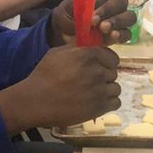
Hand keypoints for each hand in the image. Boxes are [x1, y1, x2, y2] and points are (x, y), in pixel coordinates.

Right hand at [0, 46, 120, 132]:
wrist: (37, 100)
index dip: (106, 63)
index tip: (99, 68)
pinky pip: (116, 102)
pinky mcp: (99, 107)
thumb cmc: (44, 75)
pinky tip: (97, 103)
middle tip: (91, 83)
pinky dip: (109, 103)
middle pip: (114, 73)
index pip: (112, 57)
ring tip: (93, 94)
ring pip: (116, 88)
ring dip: (107, 91)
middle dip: (104, 77)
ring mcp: (100, 90)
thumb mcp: (58, 53)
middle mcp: (97, 71)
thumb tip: (91, 45)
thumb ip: (78, 49)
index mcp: (88, 55)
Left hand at [51, 0, 135, 43]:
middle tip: (95, 22)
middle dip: (108, 10)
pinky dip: (121, 34)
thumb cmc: (68, 18)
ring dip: (117, 21)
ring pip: (129, 16)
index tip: (90, 12)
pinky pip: (128, 33)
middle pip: (121, 2)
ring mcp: (121, 19)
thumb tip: (88, 7)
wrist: (66, 37)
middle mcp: (115, 3)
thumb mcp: (66, 10)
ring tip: (104, 29)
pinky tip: (112, 36)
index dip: (100, 0)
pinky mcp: (122, 34)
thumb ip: (76, 6)